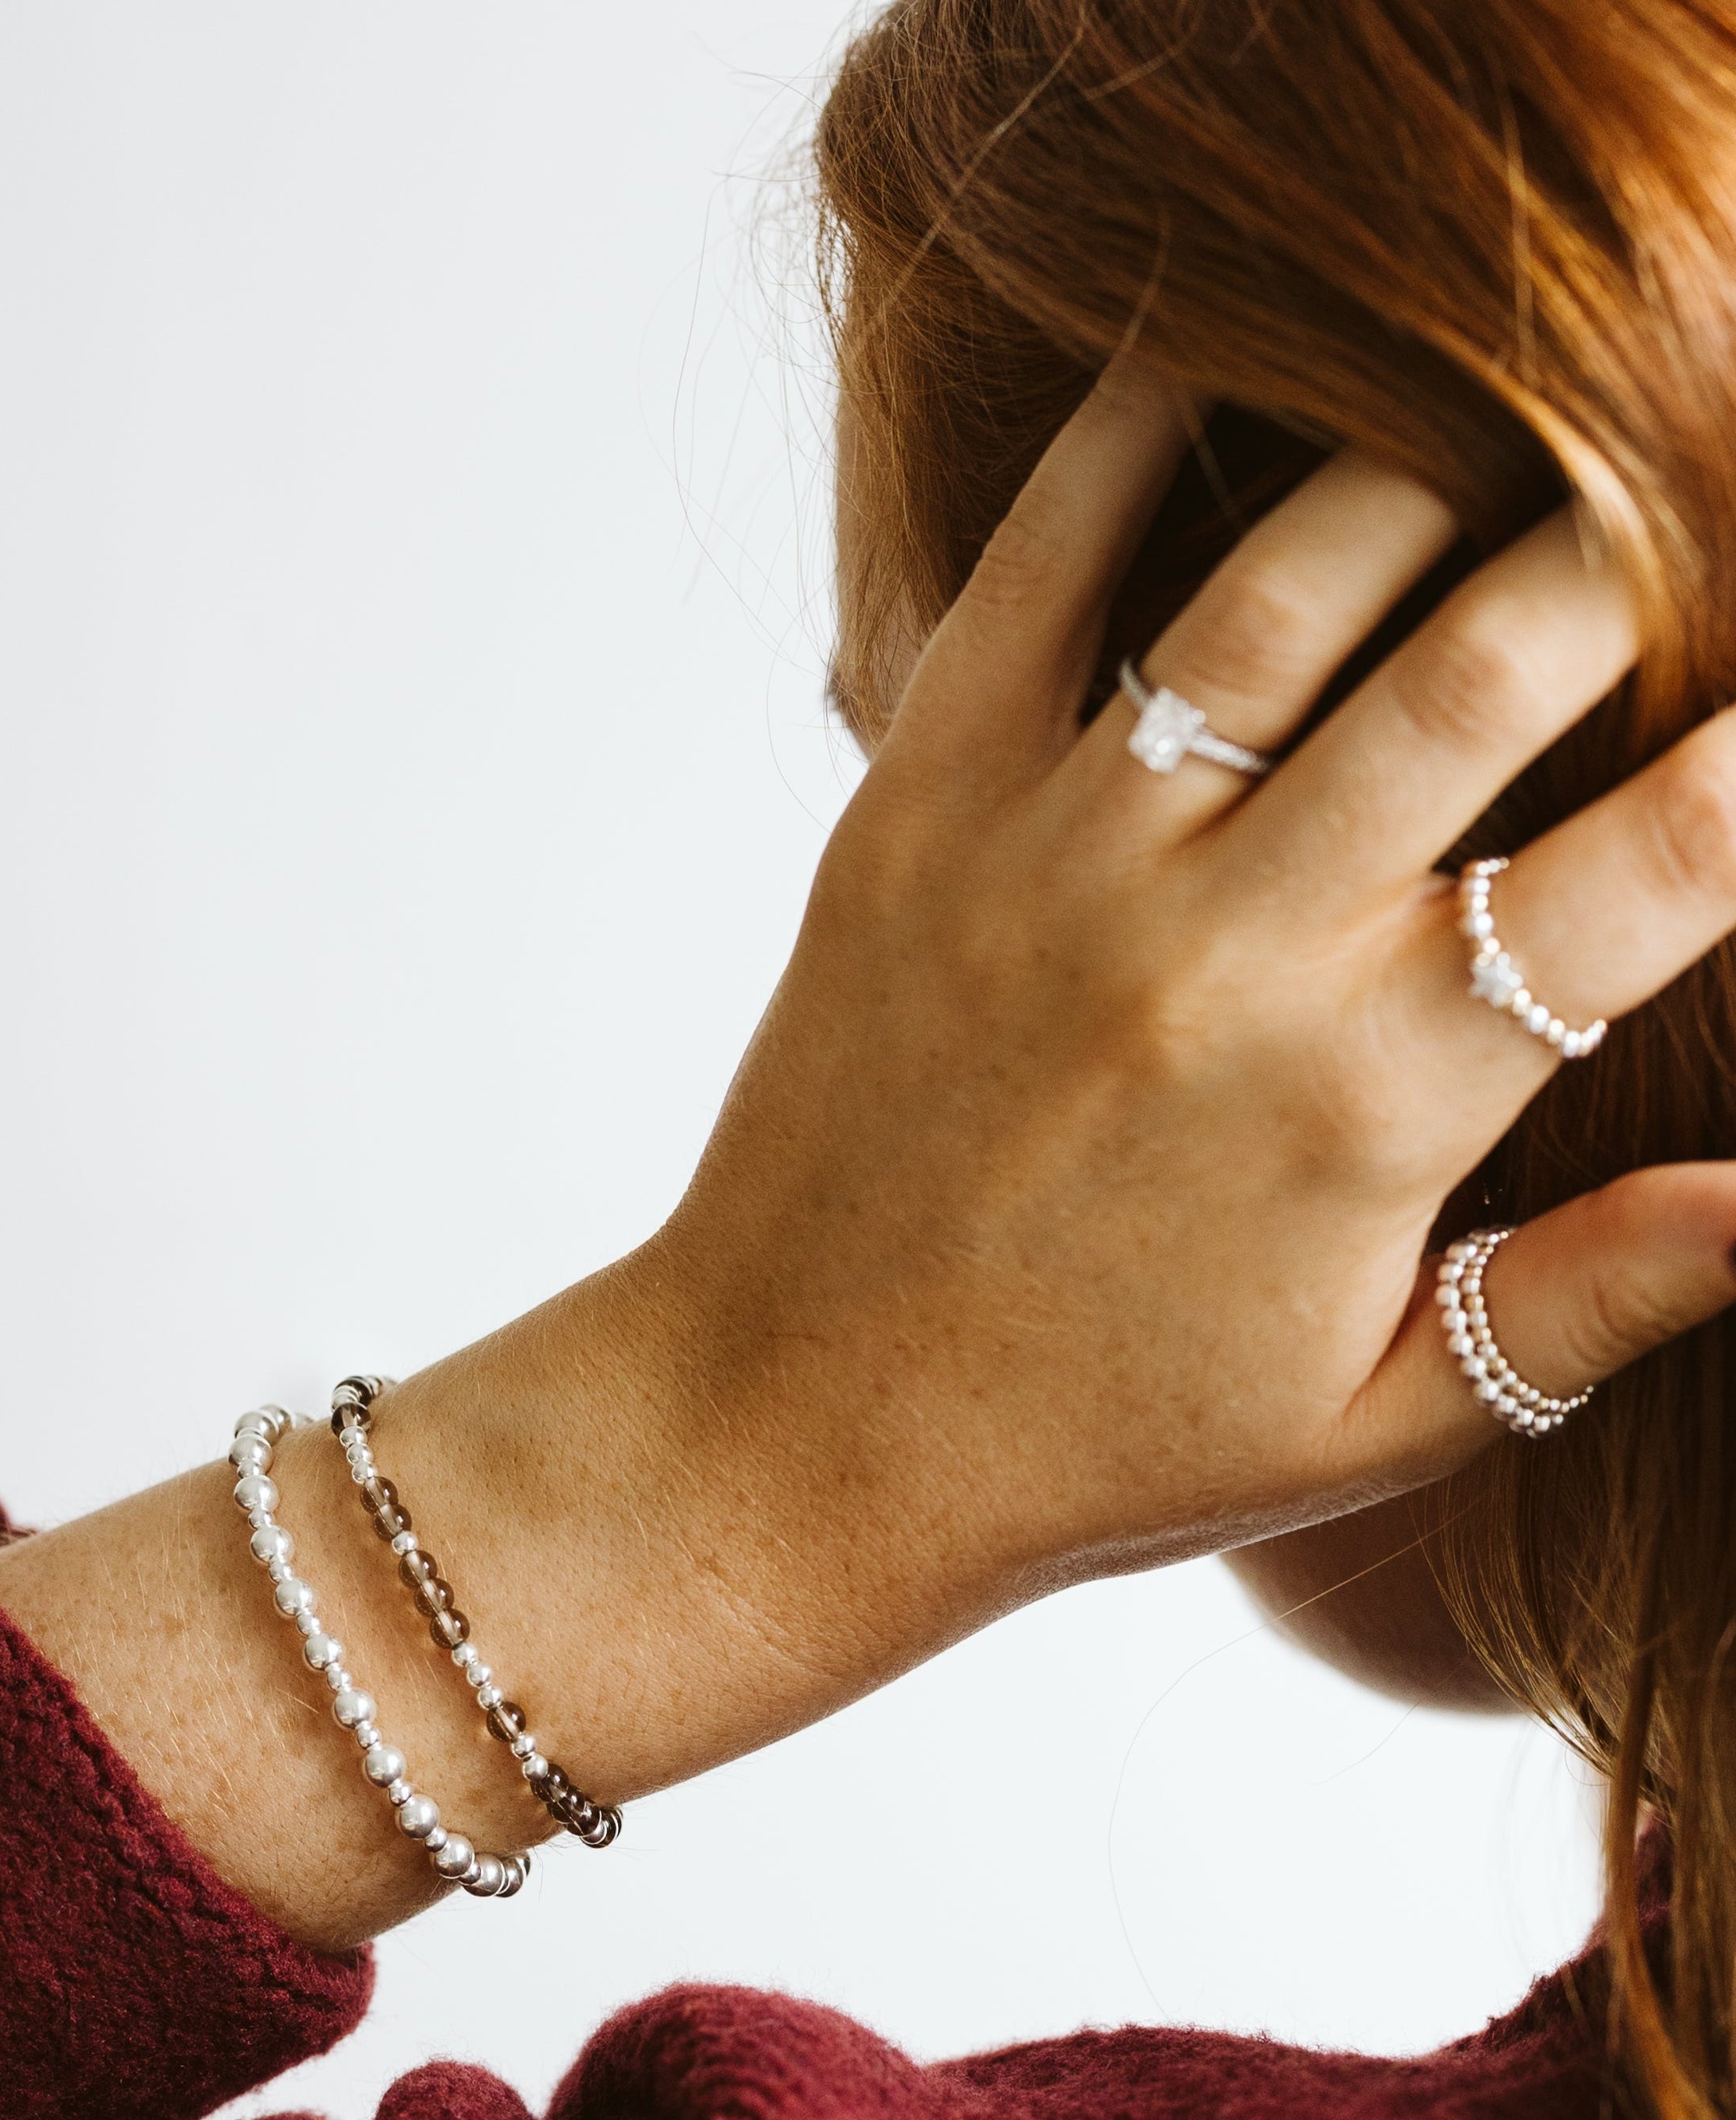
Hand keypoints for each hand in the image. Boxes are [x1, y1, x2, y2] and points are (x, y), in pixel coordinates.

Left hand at [639, 362, 1735, 1680]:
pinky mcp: (914, 808)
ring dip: (1431, 472)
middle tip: (1644, 549)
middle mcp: (1233, 947)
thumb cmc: (1088, 1440)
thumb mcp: (1368, 1426)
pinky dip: (1135, 439)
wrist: (788, 1428)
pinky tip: (1221, 362)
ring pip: (1298, 567)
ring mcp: (1061, 857)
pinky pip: (1035, 568)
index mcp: (1377, 1100)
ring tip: (1488, 458)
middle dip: (1623, 562)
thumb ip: (1592, 1301)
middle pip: (1506, 649)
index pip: (1663, 863)